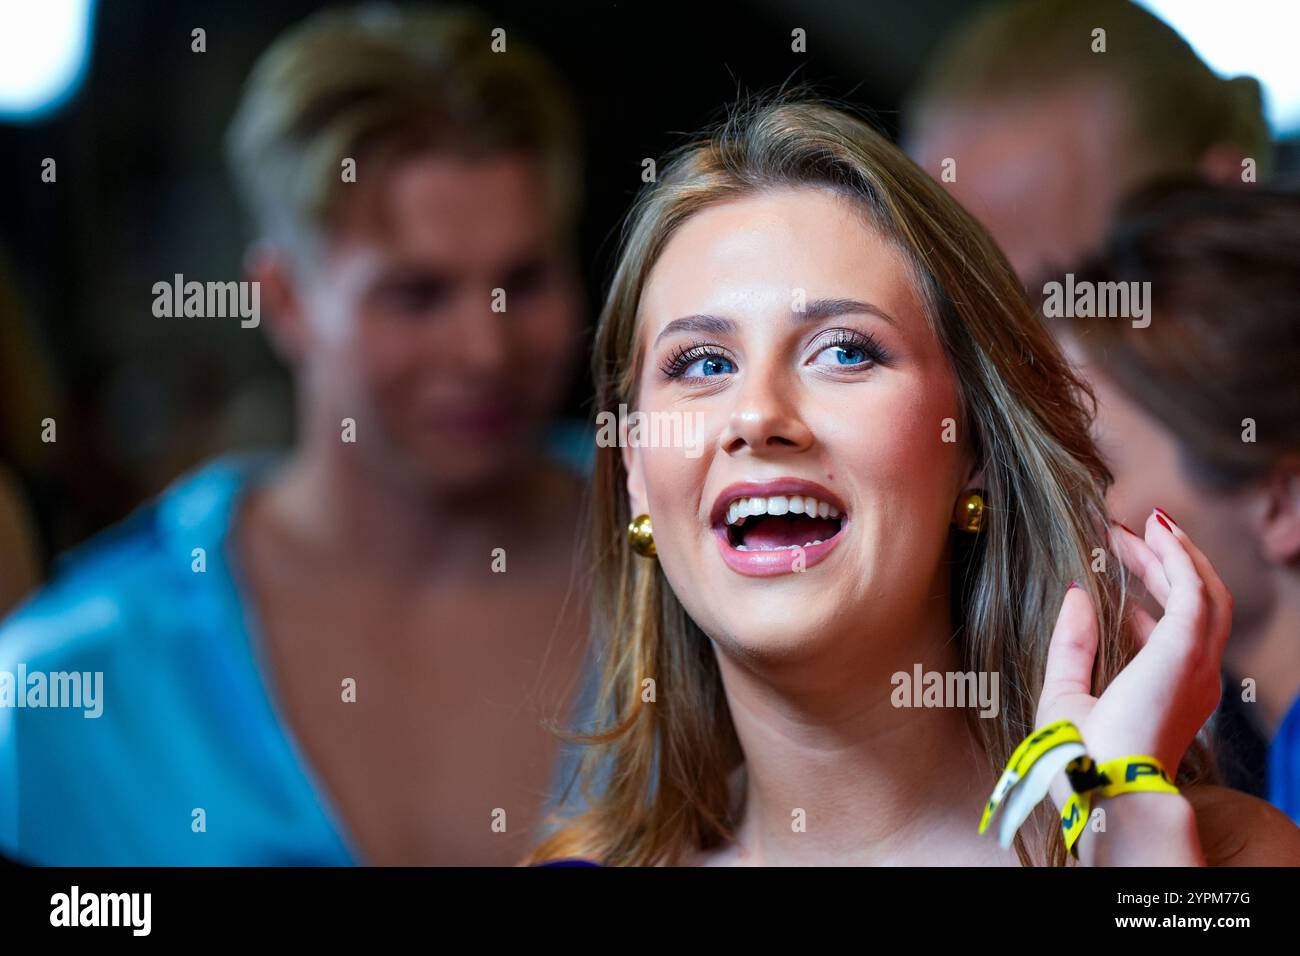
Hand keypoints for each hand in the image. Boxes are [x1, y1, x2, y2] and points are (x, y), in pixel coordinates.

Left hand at [1036, 507, 1230, 778]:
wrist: (1099, 787)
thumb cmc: (1080, 759)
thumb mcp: (1065, 693)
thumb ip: (1072, 644)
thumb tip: (1075, 594)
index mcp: (1170, 691)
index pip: (1170, 628)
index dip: (1148, 589)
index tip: (1116, 559)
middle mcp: (1192, 677)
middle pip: (1193, 602)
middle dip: (1163, 562)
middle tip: (1126, 532)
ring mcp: (1194, 664)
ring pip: (1203, 591)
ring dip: (1175, 553)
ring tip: (1145, 524)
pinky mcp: (1185, 651)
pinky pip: (1193, 590)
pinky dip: (1177, 557)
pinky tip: (1153, 532)